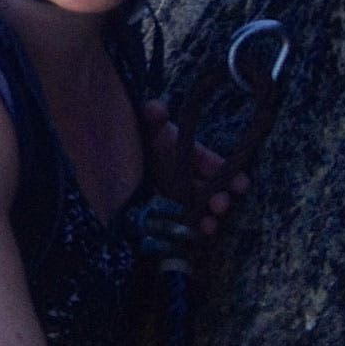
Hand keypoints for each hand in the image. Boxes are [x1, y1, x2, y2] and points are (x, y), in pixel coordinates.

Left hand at [142, 99, 250, 237]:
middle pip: (208, 191)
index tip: (240, 184)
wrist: (103, 159)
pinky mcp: (160, 217)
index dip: (229, 175)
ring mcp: (174, 200)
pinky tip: (191, 237)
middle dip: (219, 198)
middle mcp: (186, 179)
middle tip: (221, 204)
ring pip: (197, 211)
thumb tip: (156, 107)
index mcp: (189, 157)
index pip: (213, 166)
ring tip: (210, 226)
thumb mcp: (143, 129)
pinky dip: (186, 232)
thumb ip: (151, 118)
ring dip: (207, 219)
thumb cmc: (132, 141)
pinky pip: (178, 226)